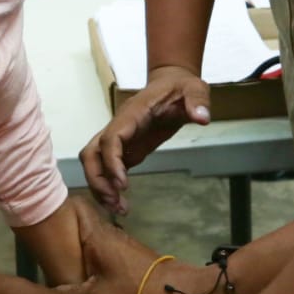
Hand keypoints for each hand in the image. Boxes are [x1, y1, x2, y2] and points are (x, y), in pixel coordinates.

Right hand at [56, 208, 216, 293]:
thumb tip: (49, 293)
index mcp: (97, 236)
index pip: (75, 208)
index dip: (58, 210)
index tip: (41, 221)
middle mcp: (110, 235)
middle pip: (80, 229)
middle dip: (63, 241)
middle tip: (44, 257)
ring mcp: (122, 249)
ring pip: (91, 247)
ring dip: (77, 258)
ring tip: (59, 275)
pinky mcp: (131, 263)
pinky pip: (103, 259)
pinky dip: (91, 269)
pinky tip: (83, 287)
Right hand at [81, 65, 210, 213]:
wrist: (173, 84)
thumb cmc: (181, 87)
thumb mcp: (194, 89)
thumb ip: (197, 101)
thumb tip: (201, 118)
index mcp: (132, 114)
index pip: (110, 138)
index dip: (111, 162)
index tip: (123, 184)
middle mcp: (119, 127)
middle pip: (91, 153)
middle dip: (98, 180)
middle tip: (116, 203)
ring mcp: (120, 139)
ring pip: (94, 163)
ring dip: (100, 187)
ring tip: (119, 209)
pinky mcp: (126, 149)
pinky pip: (107, 169)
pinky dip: (109, 188)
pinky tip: (120, 204)